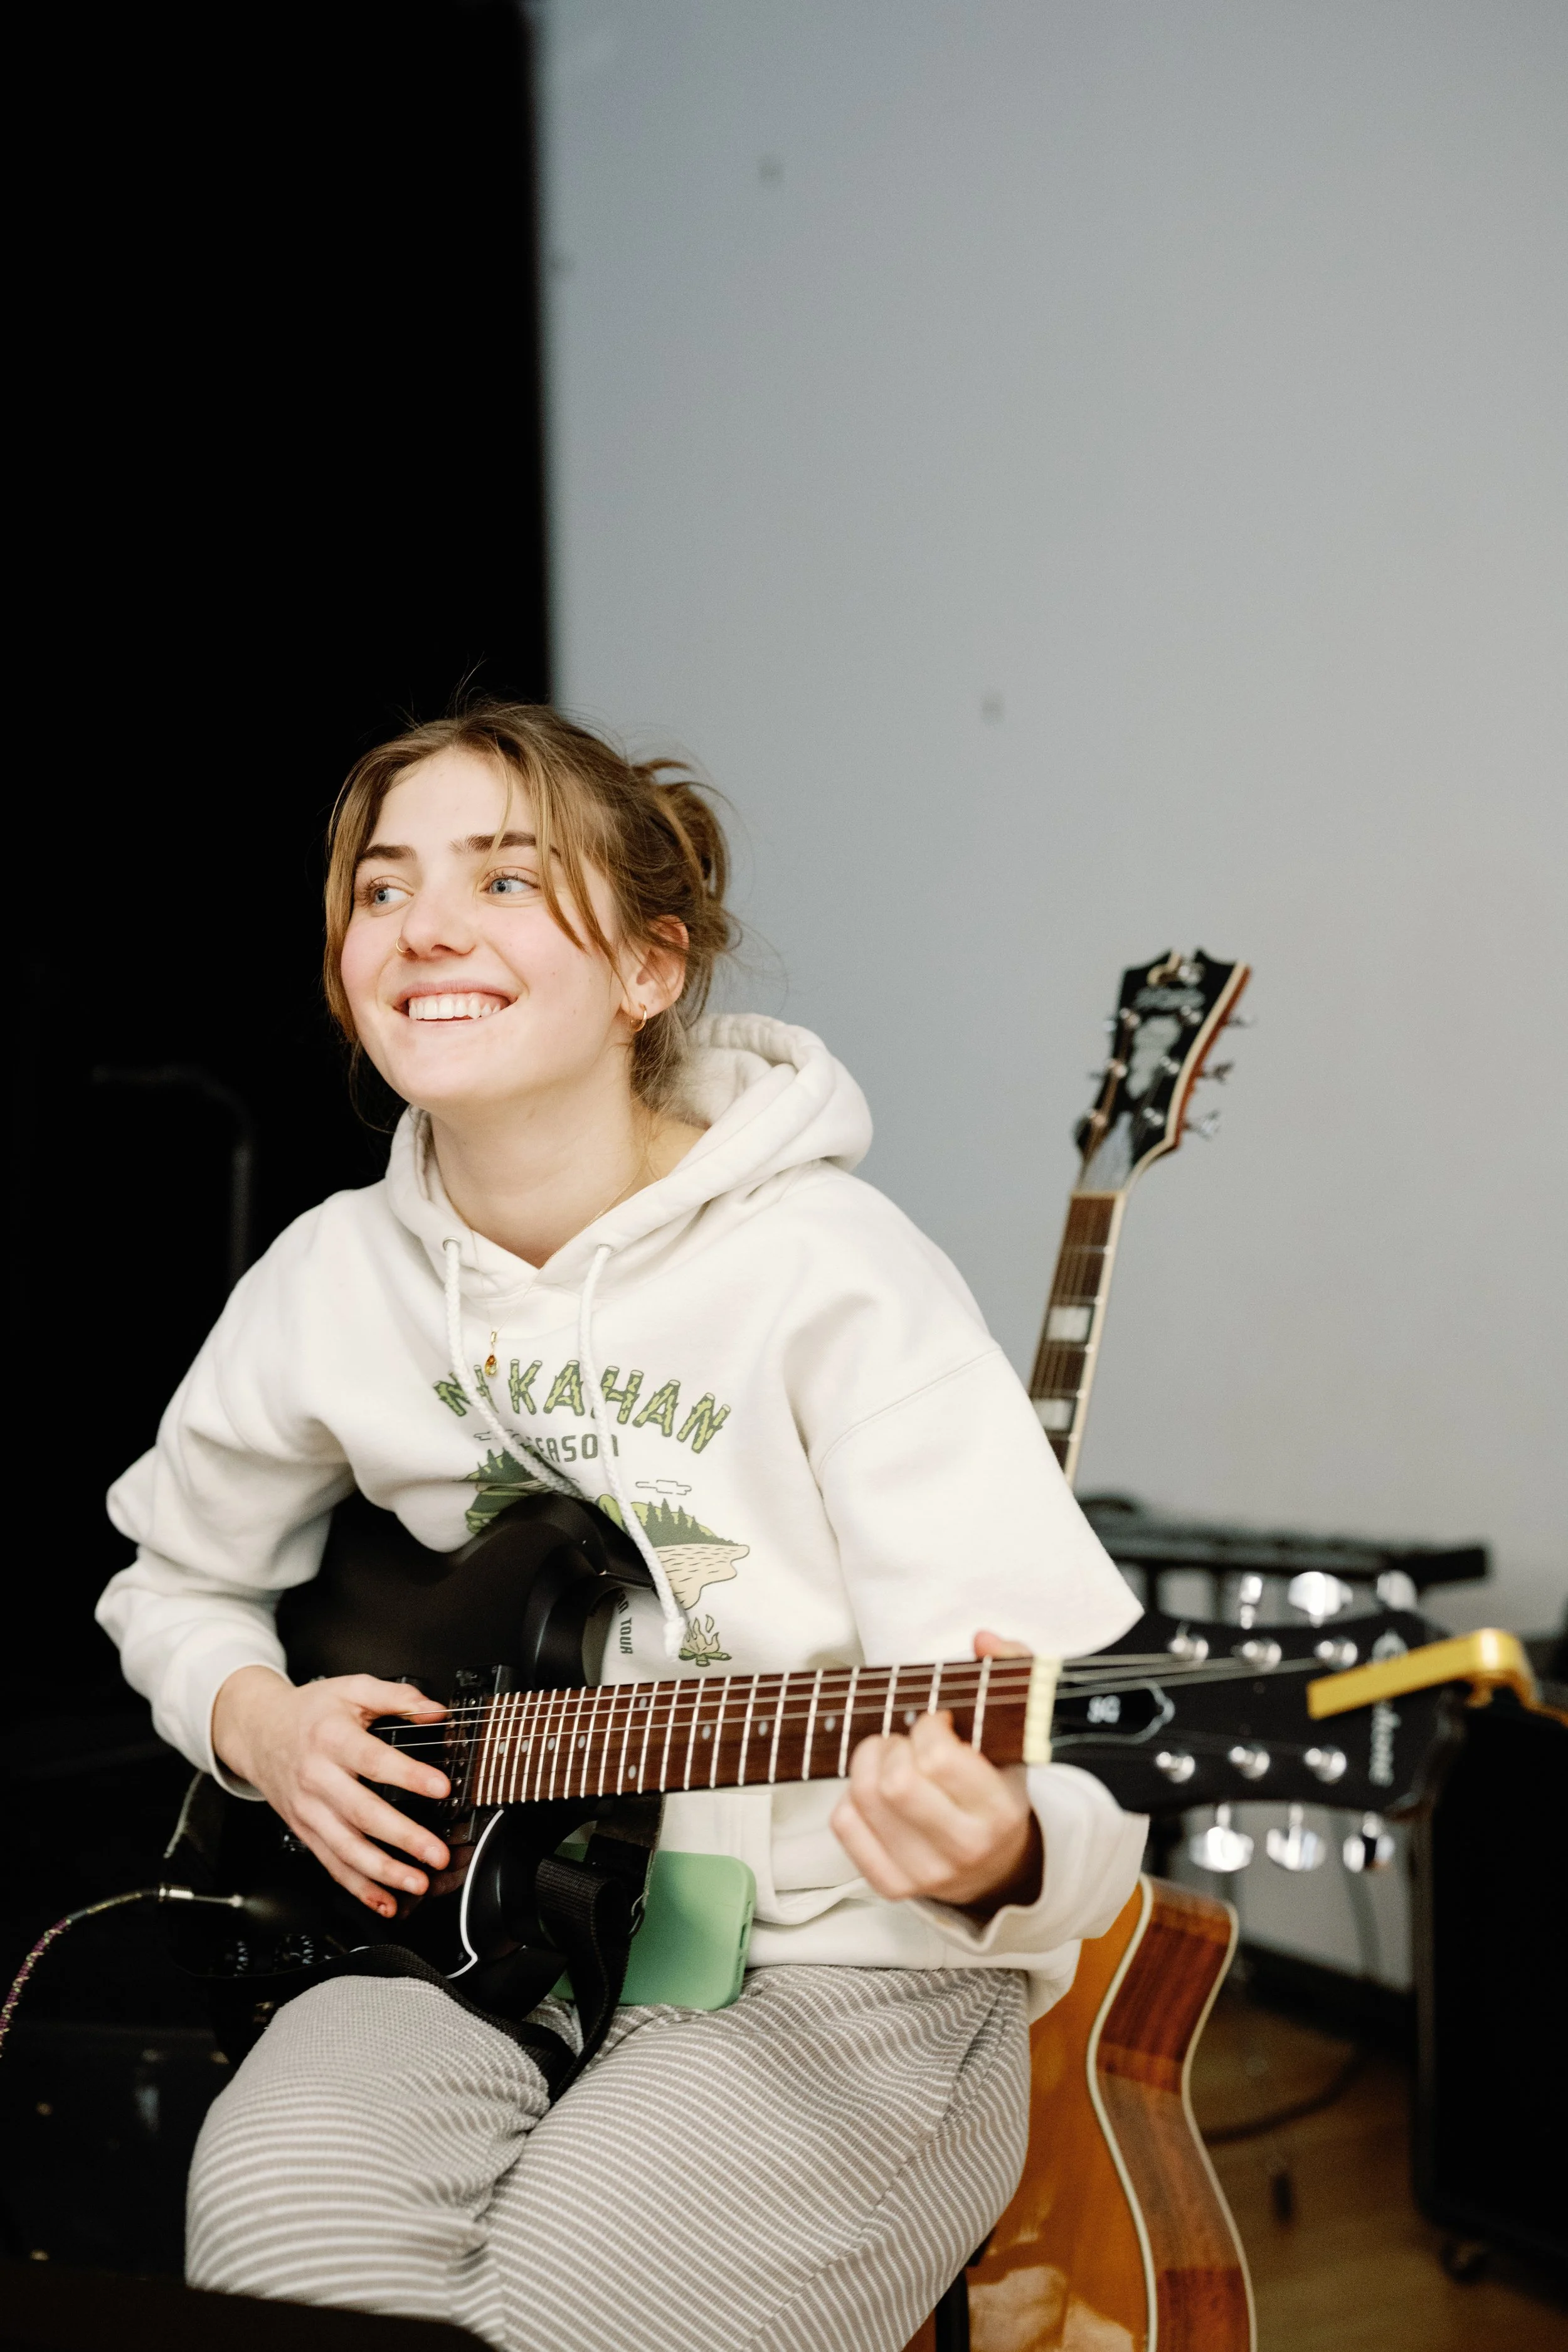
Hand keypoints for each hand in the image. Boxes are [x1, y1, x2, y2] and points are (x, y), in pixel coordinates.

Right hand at [212, 1664, 451, 1917]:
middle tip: (435, 1852)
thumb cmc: (309, 1712)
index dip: (408, 1775)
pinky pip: (332, 1864)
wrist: (258, 1732)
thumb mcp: (352, 1688)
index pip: (373, 1760)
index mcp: (331, 1738)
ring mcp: (308, 1809)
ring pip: (346, 1848)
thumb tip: (436, 1711)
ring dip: (383, 1872)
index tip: (440, 1788)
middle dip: (402, 1838)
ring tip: (416, 1883)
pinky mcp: (305, 1831)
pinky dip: (358, 1888)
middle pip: (362, 1813)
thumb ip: (397, 1697)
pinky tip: (384, 1901)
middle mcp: (317, 1778)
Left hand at [829, 1633, 1042, 1917]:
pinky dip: (850, 1796)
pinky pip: (844, 1824)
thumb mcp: (1016, 1729)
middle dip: (893, 1744)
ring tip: (890, 1757)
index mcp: (999, 1810)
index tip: (936, 1722)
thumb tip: (982, 1640)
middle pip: (896, 1782)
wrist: (997, 1865)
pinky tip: (877, 1789)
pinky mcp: (891, 1885)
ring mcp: (925, 1873)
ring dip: (868, 1762)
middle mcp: (964, 1848)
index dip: (927, 1727)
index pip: (938, 1758)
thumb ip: (1011, 1671)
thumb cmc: (996, 1785)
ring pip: (863, 1799)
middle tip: (908, 1740)